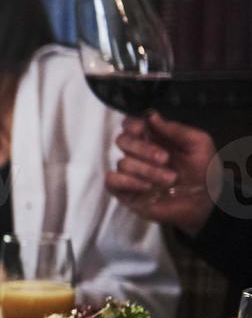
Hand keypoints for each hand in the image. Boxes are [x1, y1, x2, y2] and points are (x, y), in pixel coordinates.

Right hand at [106, 113, 217, 235]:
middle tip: (165, 159)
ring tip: (169, 179)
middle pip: (122, 140)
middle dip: (143, 149)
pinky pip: (112, 181)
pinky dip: (128, 181)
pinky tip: (147, 187)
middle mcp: (138, 153)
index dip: (132, 125)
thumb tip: (152, 116)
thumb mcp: (198, 143)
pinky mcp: (124, 191)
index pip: (129, 125)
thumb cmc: (203, 171)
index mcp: (152, 138)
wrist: (205, 201)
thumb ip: (176, 129)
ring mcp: (130, 172)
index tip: (143, 129)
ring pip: (123, 163)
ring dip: (148, 171)